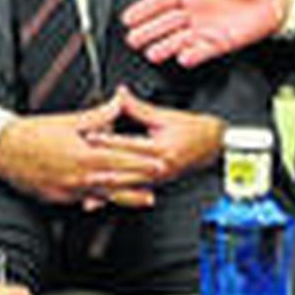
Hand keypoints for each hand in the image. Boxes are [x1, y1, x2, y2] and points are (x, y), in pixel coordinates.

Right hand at [0, 93, 167, 207]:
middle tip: (159, 181)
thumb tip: (118, 103)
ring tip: (145, 197)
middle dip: (141, 182)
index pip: (121, 160)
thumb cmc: (32, 134)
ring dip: (126, 197)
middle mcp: (78, 177)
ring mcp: (68, 191)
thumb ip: (98, 115)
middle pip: (118, 182)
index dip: (143, 163)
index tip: (159, 162)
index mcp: (83, 155)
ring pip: (104, 196)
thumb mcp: (68, 120)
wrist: (3, 149)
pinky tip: (110, 199)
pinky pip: (84, 200)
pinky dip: (100, 200)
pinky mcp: (58, 198)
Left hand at [87, 86, 222, 185]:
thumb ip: (139, 108)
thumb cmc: (194, 130)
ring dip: (105, 185)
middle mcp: (158, 168)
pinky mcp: (156, 184)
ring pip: (126, 184)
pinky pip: (132, 191)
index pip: (127, 144)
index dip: (106, 139)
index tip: (89, 136)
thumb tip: (121, 94)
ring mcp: (157, 179)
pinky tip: (100, 199)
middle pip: (123, 167)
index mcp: (160, 149)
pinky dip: (115, 195)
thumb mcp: (165, 116)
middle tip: (79, 164)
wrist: (214, 146)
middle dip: (100, 166)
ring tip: (85, 184)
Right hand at [121, 0, 288, 67]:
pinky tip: (183, 57)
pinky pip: (202, 50)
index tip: (128, 16)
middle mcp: (195, 10)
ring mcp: (205, 28)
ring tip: (151, 52)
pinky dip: (193, 55)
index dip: (145, 8)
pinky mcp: (220, 42)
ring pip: (179, 39)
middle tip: (132, 38)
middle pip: (165, 22)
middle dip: (148, 30)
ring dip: (165, 46)